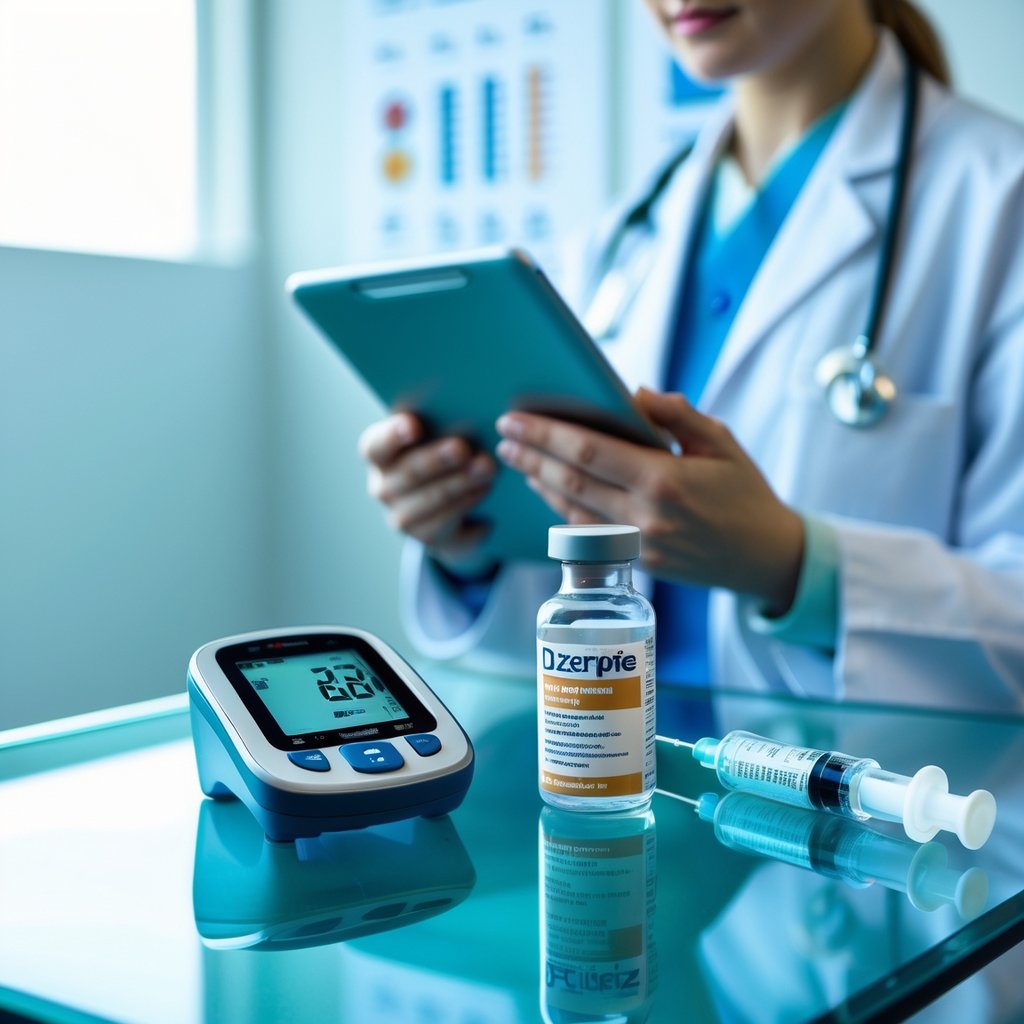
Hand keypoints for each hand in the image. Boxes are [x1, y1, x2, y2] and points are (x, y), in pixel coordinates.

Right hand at [358, 412, 496, 572]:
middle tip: (462, 448)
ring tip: (486, 468)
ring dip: (459, 483)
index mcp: (379, 452)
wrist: (445, 504)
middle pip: (408, 472)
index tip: (413, 425)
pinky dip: (467, 503)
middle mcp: (382, 485)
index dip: (393, 435)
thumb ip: (441, 421)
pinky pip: (445, 521)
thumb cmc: (440, 454)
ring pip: (430, 499)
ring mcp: (400, 515)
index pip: (376, 444)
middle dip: (437, 460)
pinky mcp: (423, 536)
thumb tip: (473, 407)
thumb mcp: (436, 436)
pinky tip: (485, 489)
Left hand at [495, 388, 804, 611]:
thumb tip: (630, 393)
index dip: (545, 435)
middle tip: (502, 435)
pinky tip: (547, 489)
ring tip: (516, 459)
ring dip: (539, 483)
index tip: (514, 419)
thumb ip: (674, 414)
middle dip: (530, 456)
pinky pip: (588, 533)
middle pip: (569, 481)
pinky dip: (561, 509)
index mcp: (664, 479)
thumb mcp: (720, 441)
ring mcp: (637, 546)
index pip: (588, 451)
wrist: (767, 557)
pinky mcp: (637, 564)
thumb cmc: (745, 492)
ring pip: (571, 511)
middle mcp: (644, 516)